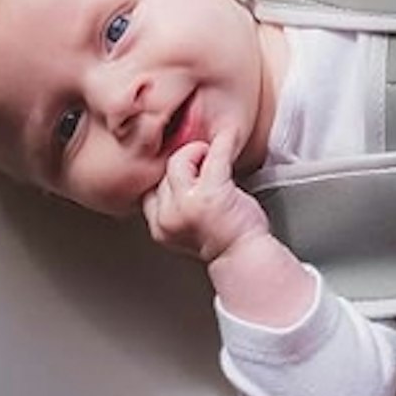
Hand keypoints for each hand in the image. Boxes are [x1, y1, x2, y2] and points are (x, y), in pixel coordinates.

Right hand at [141, 131, 270, 264]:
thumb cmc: (224, 241)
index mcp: (160, 226)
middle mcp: (169, 216)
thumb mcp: (186, 227)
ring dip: (197, 154)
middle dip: (184, 164)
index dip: (167, 176)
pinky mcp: (212, 193)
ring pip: (179, 161)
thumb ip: (175, 206)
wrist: (246, 256)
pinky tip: (226, 139)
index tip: (184, 172)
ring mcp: (189, 204)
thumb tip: (176, 177)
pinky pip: (214, 156)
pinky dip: (222, 143)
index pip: (149, 189)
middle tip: (202, 164)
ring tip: (211, 159)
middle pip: (164, 173)